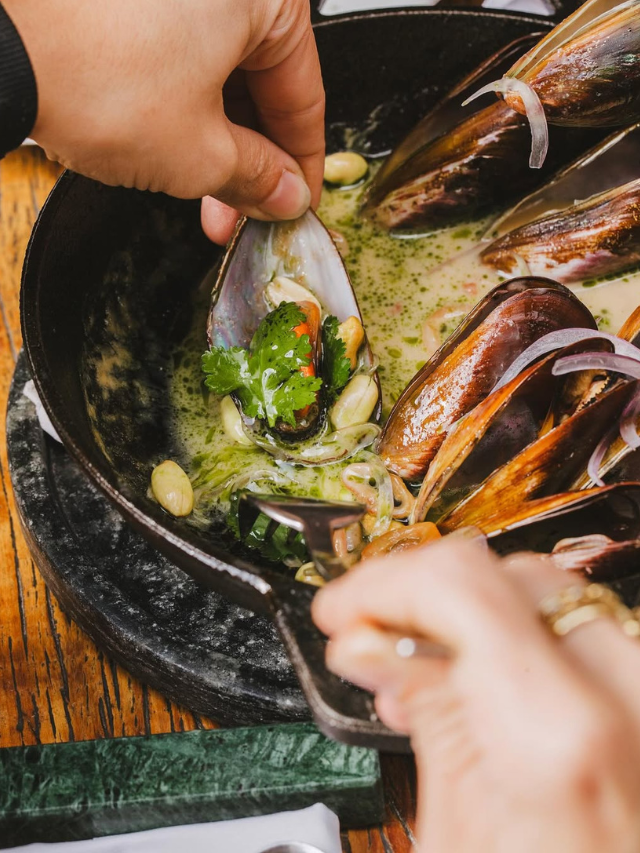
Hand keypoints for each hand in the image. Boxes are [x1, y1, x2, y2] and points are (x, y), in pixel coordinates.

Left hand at [6, 0, 323, 242]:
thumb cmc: (92, 73)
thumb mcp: (198, 153)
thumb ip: (256, 178)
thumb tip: (284, 194)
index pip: (305, 94)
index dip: (302, 164)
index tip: (296, 202)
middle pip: (258, 80)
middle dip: (250, 159)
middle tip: (244, 210)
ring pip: (216, 68)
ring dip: (214, 139)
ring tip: (202, 192)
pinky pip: (175, 50)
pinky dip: (181, 102)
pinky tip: (173, 146)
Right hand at [313, 540, 639, 852]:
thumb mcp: (455, 836)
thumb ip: (424, 714)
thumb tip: (372, 645)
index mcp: (559, 730)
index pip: (457, 581)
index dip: (381, 582)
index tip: (342, 607)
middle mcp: (623, 690)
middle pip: (499, 573)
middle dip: (418, 594)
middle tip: (363, 635)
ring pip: (539, 593)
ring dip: (462, 614)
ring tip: (405, 669)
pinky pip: (576, 635)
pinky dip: (511, 639)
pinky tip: (469, 681)